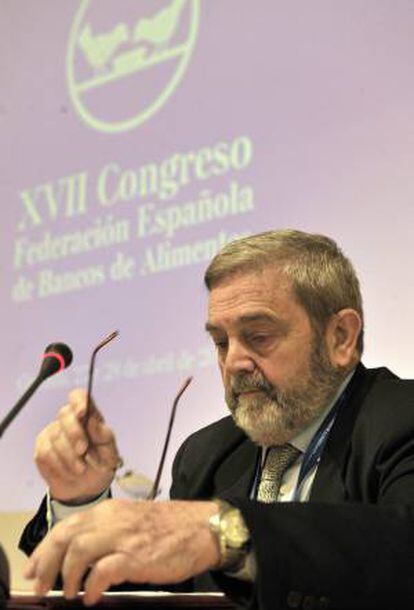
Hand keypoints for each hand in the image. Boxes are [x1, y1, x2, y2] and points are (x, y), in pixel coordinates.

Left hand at [24, 499, 220, 604]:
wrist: (202, 527)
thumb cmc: (168, 527)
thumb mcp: (131, 521)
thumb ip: (107, 531)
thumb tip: (80, 555)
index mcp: (108, 511)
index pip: (65, 526)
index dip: (44, 549)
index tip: (33, 567)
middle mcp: (111, 520)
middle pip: (65, 537)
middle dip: (46, 563)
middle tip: (41, 586)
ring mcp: (124, 537)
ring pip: (78, 551)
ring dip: (67, 576)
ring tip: (68, 594)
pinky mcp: (136, 556)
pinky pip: (103, 571)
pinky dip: (92, 586)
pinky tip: (92, 597)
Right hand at [34, 388, 119, 502]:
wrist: (85, 490)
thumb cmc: (100, 465)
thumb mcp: (110, 453)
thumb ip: (104, 436)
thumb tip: (93, 421)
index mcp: (89, 416)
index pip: (79, 396)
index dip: (79, 401)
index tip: (83, 413)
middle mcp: (69, 420)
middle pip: (64, 413)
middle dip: (74, 434)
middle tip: (83, 451)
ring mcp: (53, 432)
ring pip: (56, 437)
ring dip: (70, 457)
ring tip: (80, 470)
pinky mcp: (42, 447)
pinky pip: (46, 452)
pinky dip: (60, 465)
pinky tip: (69, 472)